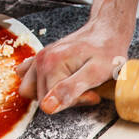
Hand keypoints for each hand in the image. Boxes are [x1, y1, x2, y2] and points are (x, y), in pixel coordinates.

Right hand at [17, 15, 131, 113]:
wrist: (109, 30)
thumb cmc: (107, 51)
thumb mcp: (95, 73)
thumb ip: (70, 90)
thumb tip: (47, 108)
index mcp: (51, 65)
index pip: (49, 103)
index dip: (72, 103)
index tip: (91, 93)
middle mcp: (41, 60)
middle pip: (41, 98)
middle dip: (64, 100)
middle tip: (86, 89)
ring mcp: (39, 58)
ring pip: (32, 90)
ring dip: (51, 93)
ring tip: (74, 85)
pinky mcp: (42, 58)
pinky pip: (29, 77)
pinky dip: (41, 83)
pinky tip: (60, 81)